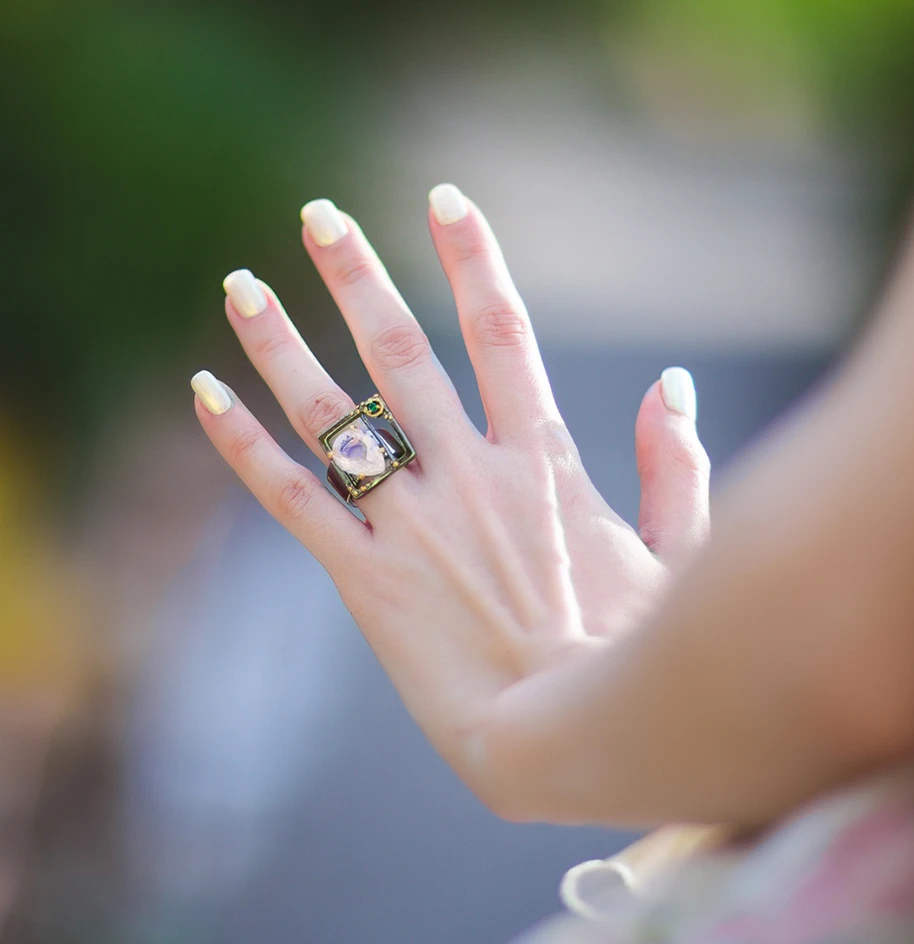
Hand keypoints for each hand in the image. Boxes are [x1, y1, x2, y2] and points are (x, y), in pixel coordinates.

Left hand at [192, 185, 709, 818]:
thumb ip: (676, 463)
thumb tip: (673, 384)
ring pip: (332, 412)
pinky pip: (291, 497)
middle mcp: (469, 474)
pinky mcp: (365, 580)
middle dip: (357, 276)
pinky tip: (203, 393)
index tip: (443, 202)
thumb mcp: (677, 551)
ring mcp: (411, 524)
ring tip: (241, 284)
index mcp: (543, 460)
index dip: (471, 259)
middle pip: (401, 351)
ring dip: (281, 342)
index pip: (501, 331)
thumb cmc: (629, 652)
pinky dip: (242, 444)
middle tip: (319, 215)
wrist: (563, 740)